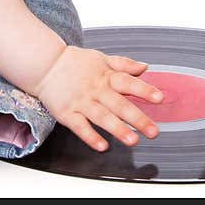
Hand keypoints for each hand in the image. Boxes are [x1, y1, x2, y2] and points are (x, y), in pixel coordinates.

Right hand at [33, 45, 163, 150]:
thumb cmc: (74, 63)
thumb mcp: (101, 58)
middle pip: (119, 104)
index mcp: (106, 76)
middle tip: (153, 132)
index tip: (159, 98)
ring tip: (133, 141)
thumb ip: (123, 64)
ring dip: (117, 129)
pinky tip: (102, 146)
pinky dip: (90, 136)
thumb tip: (144, 68)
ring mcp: (81, 102)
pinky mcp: (67, 113)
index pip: (128, 83)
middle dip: (137, 118)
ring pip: (102, 117)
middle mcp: (96, 90)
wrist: (45, 64)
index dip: (144, 90)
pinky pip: (80, 126)